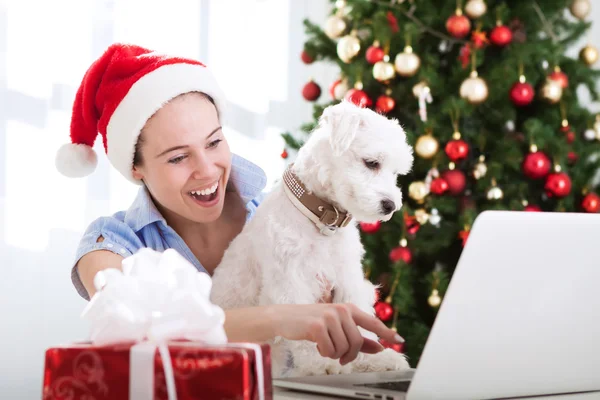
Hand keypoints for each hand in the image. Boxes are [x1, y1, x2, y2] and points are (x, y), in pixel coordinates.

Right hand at [272, 303, 403, 364]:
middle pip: (357, 342)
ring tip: (324, 345)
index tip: (400, 340)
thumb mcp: (336, 327)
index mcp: (348, 309)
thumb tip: (379, 347)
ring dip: (334, 353)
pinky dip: (324, 353)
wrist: (284, 318)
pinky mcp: (317, 326)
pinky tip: (317, 345)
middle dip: (349, 354)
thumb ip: (358, 337)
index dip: (387, 332)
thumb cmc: (311, 322)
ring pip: (344, 348)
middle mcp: (341, 310)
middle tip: (340, 357)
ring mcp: (329, 316)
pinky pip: (330, 350)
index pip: (372, 321)